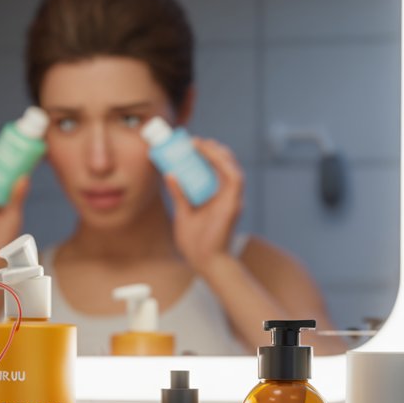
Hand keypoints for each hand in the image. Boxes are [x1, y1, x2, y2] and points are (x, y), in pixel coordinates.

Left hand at [169, 138, 244, 274]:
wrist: (204, 261)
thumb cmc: (195, 242)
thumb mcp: (183, 213)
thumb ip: (179, 194)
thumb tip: (169, 174)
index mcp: (217, 197)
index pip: (215, 170)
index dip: (206, 154)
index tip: (190, 144)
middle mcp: (227, 196)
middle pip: (224, 165)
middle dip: (210, 149)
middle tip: (192, 141)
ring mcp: (232, 199)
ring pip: (231, 167)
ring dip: (217, 152)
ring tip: (201, 143)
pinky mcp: (233, 204)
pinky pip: (234, 178)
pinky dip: (223, 163)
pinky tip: (210, 154)